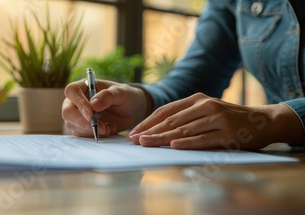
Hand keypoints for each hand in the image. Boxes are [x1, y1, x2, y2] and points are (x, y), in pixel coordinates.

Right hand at [62, 79, 149, 137]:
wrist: (130, 110)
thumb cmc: (125, 96)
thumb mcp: (122, 93)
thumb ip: (108, 96)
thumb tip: (93, 104)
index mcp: (84, 86)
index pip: (72, 91)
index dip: (78, 102)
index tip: (90, 114)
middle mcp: (76, 100)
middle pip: (67, 111)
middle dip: (81, 122)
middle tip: (99, 127)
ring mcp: (77, 115)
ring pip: (72, 125)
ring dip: (89, 130)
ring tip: (108, 129)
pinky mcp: (81, 127)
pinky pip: (80, 134)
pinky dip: (92, 135)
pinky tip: (106, 131)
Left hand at [128, 93, 303, 149]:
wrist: (262, 121)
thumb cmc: (227, 118)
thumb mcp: (205, 111)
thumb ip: (185, 116)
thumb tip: (155, 129)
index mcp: (196, 99)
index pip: (166, 110)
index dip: (147, 122)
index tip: (133, 132)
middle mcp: (205, 105)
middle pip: (172, 120)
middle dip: (150, 131)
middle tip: (134, 140)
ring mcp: (217, 118)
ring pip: (184, 129)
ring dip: (163, 138)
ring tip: (147, 144)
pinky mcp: (227, 132)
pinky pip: (203, 138)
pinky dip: (188, 142)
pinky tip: (174, 145)